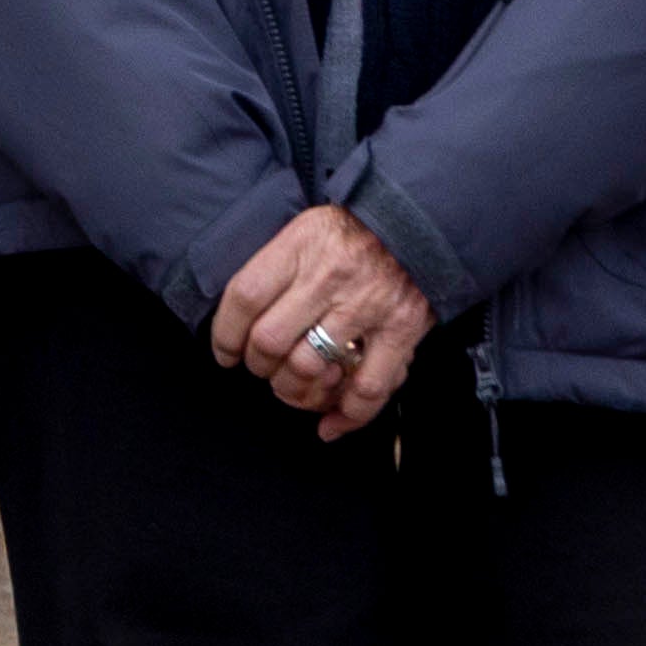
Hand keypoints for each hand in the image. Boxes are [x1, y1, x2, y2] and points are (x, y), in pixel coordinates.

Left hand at [210, 203, 435, 435]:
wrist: (420, 221)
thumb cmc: (355, 226)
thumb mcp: (306, 226)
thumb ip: (277, 263)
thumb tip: (242, 314)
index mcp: (299, 246)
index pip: (245, 296)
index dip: (225, 334)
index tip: (225, 352)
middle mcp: (327, 278)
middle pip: (270, 340)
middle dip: (257, 364)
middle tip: (260, 366)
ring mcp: (364, 308)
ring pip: (308, 368)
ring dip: (291, 390)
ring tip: (290, 387)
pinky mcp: (399, 332)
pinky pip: (367, 388)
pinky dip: (346, 416)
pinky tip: (330, 425)